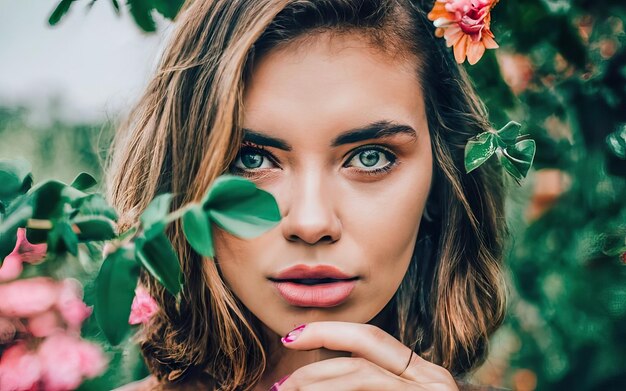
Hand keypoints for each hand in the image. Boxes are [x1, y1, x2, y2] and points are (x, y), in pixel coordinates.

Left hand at [272, 321, 458, 390]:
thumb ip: (366, 384)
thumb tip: (306, 382)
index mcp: (425, 376)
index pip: (370, 339)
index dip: (328, 332)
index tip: (292, 337)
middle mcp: (433, 381)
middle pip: (362, 356)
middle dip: (315, 367)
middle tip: (283, 386)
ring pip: (362, 374)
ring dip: (319, 384)